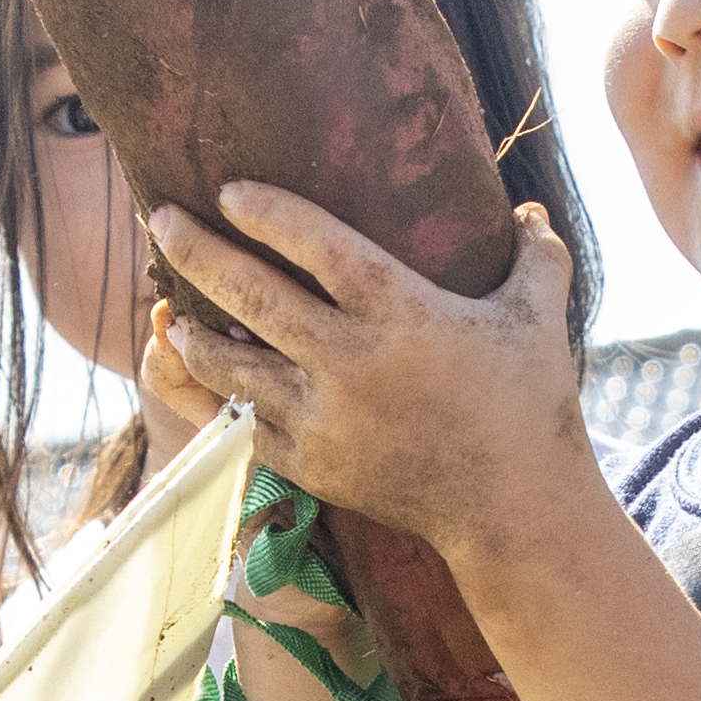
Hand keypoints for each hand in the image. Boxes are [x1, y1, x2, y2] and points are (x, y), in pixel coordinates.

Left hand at [145, 185, 588, 558]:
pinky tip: (203, 371)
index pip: (316, 246)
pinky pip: (244, 421)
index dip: (265, 213)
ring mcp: (322, 418)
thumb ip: (535, 255)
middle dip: (197, 253)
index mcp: (402, 314)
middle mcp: (350, 363)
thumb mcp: (539, 317)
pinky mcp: (310, 463)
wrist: (512, 511)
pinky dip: (216, 394)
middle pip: (252, 296)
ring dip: (192, 332)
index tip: (226, 190)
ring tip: (168, 306)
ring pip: (230, 366)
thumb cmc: (528, 403)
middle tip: (160, 219)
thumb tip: (531, 208)